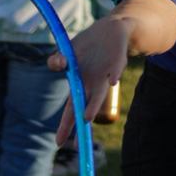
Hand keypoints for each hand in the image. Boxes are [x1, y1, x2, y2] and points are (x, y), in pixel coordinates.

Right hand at [49, 17, 133, 137]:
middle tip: (76, 146)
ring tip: (87, 118)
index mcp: (81, 83)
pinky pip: (116, 67)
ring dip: (94, 105)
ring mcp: (106, 72)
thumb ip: (58, 59)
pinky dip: (114, 74)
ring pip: (100, 93)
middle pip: (84, 107)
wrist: (114, 30)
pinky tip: (112, 82)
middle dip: (79, 126)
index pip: (71, 109)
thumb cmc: (89, 45)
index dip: (65, 126)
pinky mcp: (118, 58)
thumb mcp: (69, 51)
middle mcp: (93, 83)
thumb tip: (57, 63)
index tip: (59, 142)